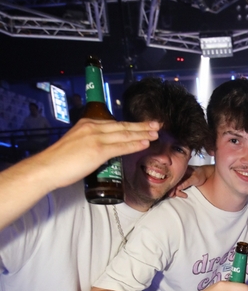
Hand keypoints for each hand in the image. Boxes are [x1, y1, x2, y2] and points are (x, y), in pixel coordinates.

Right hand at [33, 118, 160, 190]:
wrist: (48, 167)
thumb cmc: (59, 161)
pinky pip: (121, 146)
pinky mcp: (98, 150)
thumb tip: (101, 152)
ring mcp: (96, 138)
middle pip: (122, 126)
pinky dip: (134, 144)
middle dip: (141, 126)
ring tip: (156, 133)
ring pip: (124, 134)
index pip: (114, 124)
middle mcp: (93, 127)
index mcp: (87, 124)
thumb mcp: (76, 145)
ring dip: (142, 133)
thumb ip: (89, 144)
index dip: (130, 125)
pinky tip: (145, 143)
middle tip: (157, 124)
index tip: (143, 125)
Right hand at [169, 164, 214, 197]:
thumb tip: (178, 187)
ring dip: (176, 192)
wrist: (206, 174)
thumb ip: (186, 183)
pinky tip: (183, 194)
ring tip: (184, 195)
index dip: (171, 187)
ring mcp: (180, 178)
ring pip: (175, 186)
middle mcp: (179, 174)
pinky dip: (179, 191)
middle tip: (175, 196)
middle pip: (172, 183)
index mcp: (181, 171)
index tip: (173, 194)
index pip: (172, 179)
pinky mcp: (182, 181)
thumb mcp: (194, 179)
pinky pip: (178, 187)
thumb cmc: (201, 174)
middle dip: (173, 191)